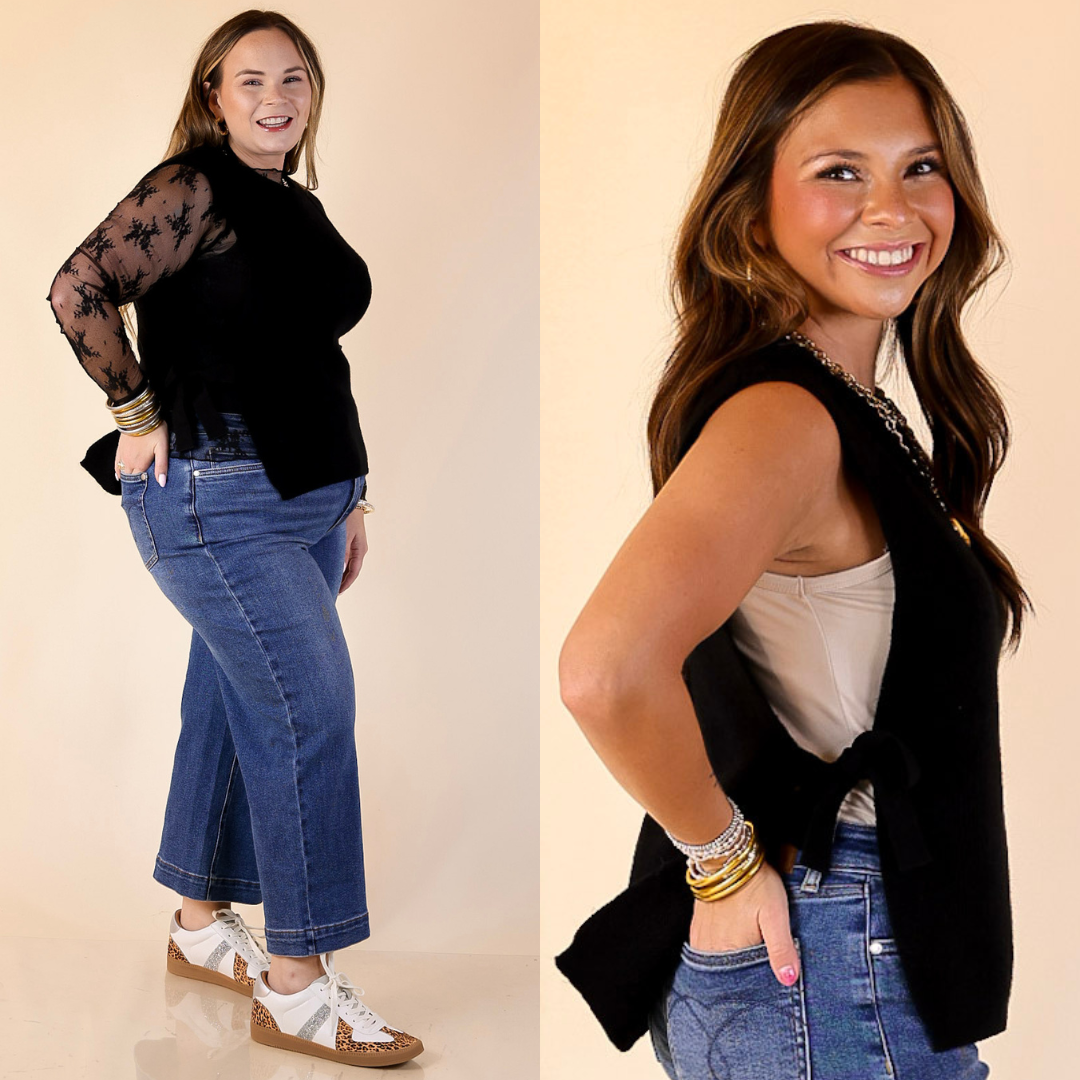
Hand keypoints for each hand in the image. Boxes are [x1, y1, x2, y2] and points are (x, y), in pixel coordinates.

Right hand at [115, 421, 169, 486]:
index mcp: (140, 464)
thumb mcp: (162, 449)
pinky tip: (119, 475)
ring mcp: (123, 455)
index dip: (144, 486)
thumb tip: (162, 483)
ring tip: (132, 484)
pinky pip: (116, 464)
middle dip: (135, 483)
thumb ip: (162, 466)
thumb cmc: (154, 431)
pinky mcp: (119, 448)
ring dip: (127, 477)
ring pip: (123, 472)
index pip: (140, 481)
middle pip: (131, 478)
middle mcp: (129, 462)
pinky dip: (118, 471)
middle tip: (141, 490)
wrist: (139, 416)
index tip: (148, 492)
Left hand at [339, 506, 367, 593]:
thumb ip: (343, 551)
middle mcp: (359, 550)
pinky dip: (340, 566)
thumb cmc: (348, 517)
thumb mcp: (345, 535)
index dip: (346, 583)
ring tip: (332, 584)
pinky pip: (346, 559)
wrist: (351, 503)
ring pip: (349, 566)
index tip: (338, 592)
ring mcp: (355, 547)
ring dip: (341, 575)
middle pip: (352, 571)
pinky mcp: (350, 543)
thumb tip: (340, 567)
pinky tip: (333, 570)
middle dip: (343, 582)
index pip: (354, 572)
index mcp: (360, 550)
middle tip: (332, 592)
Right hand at [688, 860, 798, 985]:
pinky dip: (720, 953)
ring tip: (747, 955)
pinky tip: (732, 945)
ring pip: (718, 964)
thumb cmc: (755, 884)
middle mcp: (712, 948)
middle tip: (760, 967)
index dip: (758, 985)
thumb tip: (789, 980)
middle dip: (744, 977)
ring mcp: (702, 937)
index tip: (769, 983)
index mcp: (731, 950)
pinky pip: (707, 950)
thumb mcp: (776, 915)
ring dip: (732, 965)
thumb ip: (781, 949)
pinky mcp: (698, 926)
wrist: (727, 856)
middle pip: (730, 974)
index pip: (745, 983)